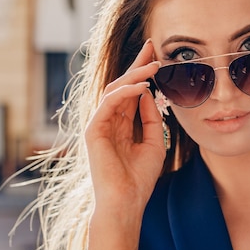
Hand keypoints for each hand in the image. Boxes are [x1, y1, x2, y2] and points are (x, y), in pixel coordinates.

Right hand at [85, 39, 165, 213]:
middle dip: (137, 65)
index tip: (155, 54)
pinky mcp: (93, 130)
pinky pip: (109, 103)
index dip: (142, 72)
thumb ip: (151, 118)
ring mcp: (99, 125)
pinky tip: (143, 86)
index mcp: (122, 124)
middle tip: (152, 46)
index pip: (132, 92)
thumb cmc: (139, 178)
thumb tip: (150, 92)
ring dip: (134, 75)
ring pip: (114, 90)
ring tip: (153, 64)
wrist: (126, 203)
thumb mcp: (154, 142)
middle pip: (122, 85)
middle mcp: (109, 121)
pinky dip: (126, 92)